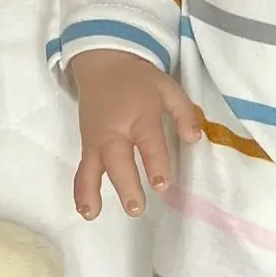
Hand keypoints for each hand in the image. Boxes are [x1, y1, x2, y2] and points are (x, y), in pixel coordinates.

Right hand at [68, 50, 201, 220]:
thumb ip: (184, 113)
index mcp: (140, 115)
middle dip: (126, 184)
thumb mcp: (168, 88)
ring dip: (93, 190)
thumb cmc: (139, 80)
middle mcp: (115, 130)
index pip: (149, 143)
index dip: (155, 163)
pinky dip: (81, 189)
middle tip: (136, 207)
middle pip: (119, 160)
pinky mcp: (87, 145)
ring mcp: (97, 139)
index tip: (161, 184)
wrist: (102, 62)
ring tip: (94, 214)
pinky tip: (86, 210)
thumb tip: (194, 139)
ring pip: (93, 166)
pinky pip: (82, 168)